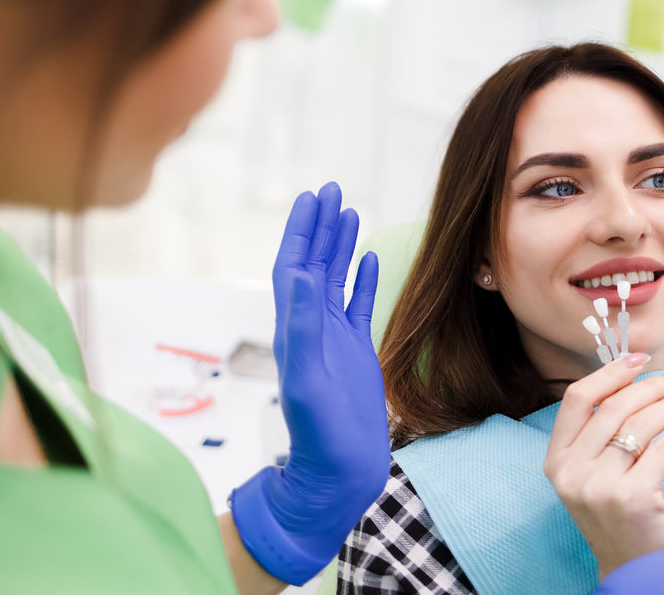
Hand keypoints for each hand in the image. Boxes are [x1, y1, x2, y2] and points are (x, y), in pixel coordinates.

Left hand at [231, 183, 389, 584]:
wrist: (336, 475)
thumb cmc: (320, 438)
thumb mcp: (309, 382)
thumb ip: (305, 330)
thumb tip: (303, 277)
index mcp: (294, 330)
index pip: (294, 267)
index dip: (300, 231)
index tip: (311, 197)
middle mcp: (311, 328)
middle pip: (313, 264)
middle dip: (320, 226)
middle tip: (331, 189)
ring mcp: (334, 340)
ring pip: (335, 279)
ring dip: (339, 246)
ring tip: (349, 211)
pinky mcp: (356, 353)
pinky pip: (359, 306)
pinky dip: (363, 279)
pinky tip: (370, 258)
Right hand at [543, 353, 663, 577]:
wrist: (636, 570)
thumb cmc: (620, 515)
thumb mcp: (593, 473)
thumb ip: (599, 432)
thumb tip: (630, 378)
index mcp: (556, 461)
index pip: (577, 399)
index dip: (609, 373)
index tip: (637, 359)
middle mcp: (571, 473)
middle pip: (612, 407)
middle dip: (649, 385)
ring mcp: (599, 487)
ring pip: (639, 424)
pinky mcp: (632, 498)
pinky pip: (663, 448)